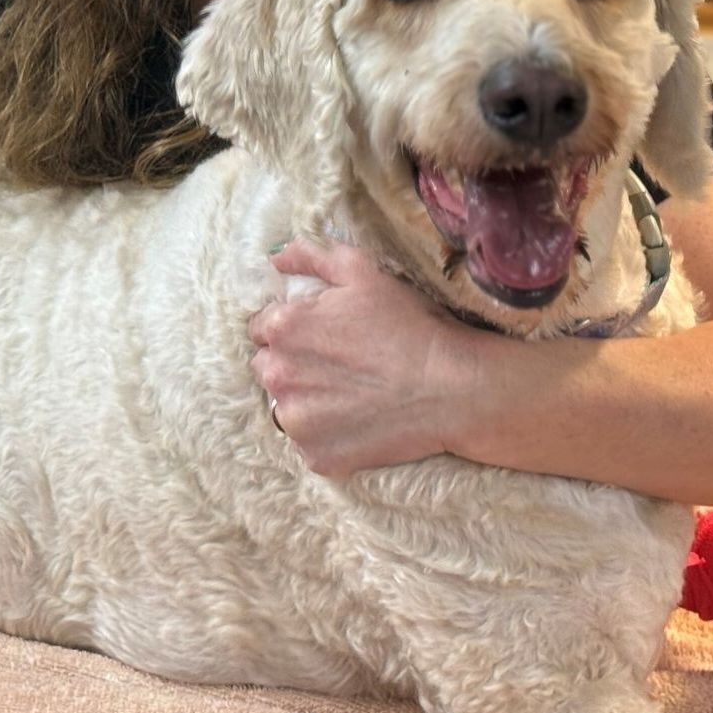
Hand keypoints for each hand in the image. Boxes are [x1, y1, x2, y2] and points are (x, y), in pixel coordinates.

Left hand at [248, 237, 474, 477]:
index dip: (292, 326)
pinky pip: (308, 442)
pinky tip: (357, 420)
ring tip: (348, 392)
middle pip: (268, 366)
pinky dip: (325, 433)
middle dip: (292, 362)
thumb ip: (311, 256)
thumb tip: (275, 259)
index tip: (322, 333)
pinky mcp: (316, 456)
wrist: (451, 388)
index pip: (262, 327)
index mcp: (283, 327)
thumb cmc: (408, 322)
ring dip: (304, 399)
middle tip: (337, 362)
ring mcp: (295, 421)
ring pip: (284, 406)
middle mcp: (277, 375)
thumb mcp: (361, 270)